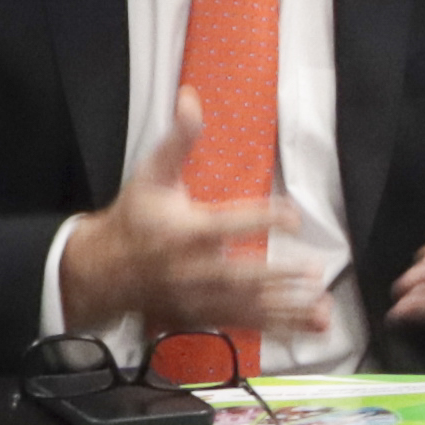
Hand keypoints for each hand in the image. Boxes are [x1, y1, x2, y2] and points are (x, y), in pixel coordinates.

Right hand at [54, 123, 319, 349]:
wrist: (103, 271)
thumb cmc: (135, 216)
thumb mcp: (152, 174)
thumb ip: (178, 140)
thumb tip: (190, 97)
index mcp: (184, 231)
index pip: (227, 224)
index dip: (261, 219)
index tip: (293, 216)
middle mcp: (192, 269)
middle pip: (238, 275)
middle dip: (276, 276)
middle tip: (313, 270)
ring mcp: (198, 298)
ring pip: (246, 307)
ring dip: (286, 309)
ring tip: (321, 307)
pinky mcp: (203, 317)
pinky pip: (245, 325)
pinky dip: (280, 327)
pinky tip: (311, 325)